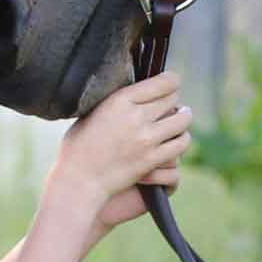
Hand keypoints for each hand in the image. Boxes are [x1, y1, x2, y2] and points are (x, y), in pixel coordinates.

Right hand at [46, 70, 191, 241]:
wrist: (78, 180)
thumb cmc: (79, 146)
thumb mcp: (93, 112)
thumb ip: (118, 101)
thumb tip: (140, 91)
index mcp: (120, 100)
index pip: (164, 82)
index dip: (172, 81)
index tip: (170, 85)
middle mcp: (136, 116)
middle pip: (174, 99)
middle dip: (174, 100)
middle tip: (172, 105)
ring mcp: (146, 139)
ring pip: (182, 120)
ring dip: (182, 118)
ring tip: (180, 119)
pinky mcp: (152, 159)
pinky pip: (181, 143)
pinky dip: (182, 139)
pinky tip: (177, 139)